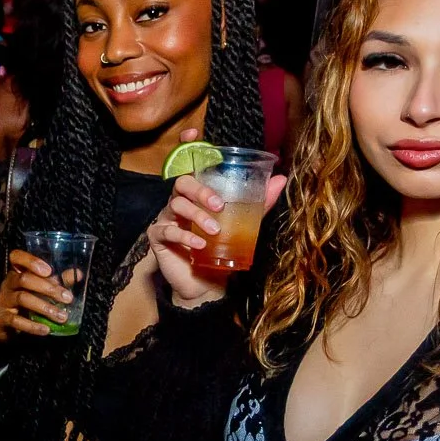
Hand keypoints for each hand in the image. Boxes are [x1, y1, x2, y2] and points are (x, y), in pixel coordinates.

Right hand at [0, 249, 74, 339]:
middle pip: (25, 279)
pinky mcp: (2, 318)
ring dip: (45, 308)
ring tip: (62, 317)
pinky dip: (33, 326)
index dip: (31, 260)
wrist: (0, 326)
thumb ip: (57, 281)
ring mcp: (3, 301)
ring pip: (23, 298)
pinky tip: (46, 330)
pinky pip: (16, 321)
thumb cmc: (23, 304)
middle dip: (48, 288)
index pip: (16, 257)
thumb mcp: (38, 290)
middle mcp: (8, 284)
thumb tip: (77, 273)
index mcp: (17, 273)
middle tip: (68, 298)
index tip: (49, 270)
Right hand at [151, 171, 287, 307]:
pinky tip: (199, 245)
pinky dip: (184, 236)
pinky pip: (167, 230)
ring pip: (175, 205)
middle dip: (201, 192)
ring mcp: (166, 219)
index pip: (193, 173)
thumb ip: (258, 204)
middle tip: (219, 205)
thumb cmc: (221, 251)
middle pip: (182, 184)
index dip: (197, 164)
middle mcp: (179, 203)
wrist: (206, 284)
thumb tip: (281, 179)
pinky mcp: (158, 238)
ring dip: (197, 216)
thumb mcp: (242, 225)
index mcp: (196, 196)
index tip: (204, 155)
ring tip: (215, 231)